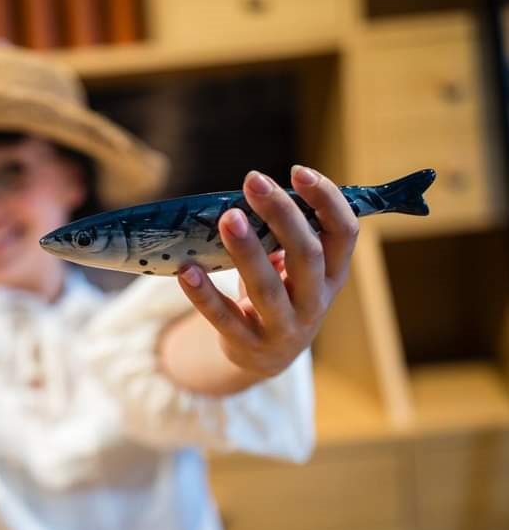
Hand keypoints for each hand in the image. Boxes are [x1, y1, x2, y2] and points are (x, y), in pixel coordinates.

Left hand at [177, 165, 358, 378]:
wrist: (266, 358)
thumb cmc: (282, 296)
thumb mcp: (296, 270)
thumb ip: (287, 236)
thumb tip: (256, 191)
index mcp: (332, 275)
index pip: (343, 233)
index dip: (327, 200)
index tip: (298, 171)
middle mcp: (314, 301)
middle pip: (307, 254)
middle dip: (282, 214)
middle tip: (254, 181)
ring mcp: (283, 327)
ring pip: (267, 287)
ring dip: (246, 250)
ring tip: (226, 217)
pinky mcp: (247, 344)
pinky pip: (223, 318)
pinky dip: (204, 294)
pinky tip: (186, 271)